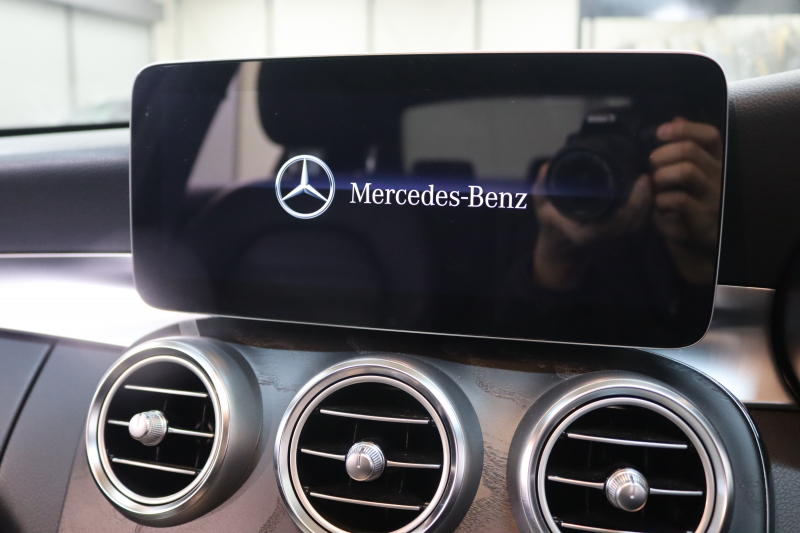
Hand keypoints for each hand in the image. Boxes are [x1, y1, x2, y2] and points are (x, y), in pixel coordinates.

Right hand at [531, 164, 652, 289]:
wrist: (562, 249)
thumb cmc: (552, 228)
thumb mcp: (542, 208)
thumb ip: (543, 188)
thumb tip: (546, 167)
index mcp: (587, 234)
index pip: (618, 221)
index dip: (633, 203)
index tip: (640, 180)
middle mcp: (605, 240)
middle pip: (635, 221)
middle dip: (645, 199)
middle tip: (646, 176)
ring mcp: (616, 241)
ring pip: (640, 223)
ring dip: (647, 203)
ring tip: (648, 181)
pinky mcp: (622, 237)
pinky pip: (639, 223)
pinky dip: (646, 209)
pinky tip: (647, 192)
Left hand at [650, 117, 721, 283]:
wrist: (699, 254)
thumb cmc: (688, 212)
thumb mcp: (687, 181)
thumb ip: (684, 151)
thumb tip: (676, 119)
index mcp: (714, 166)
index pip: (710, 136)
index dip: (684, 129)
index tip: (660, 132)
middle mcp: (718, 179)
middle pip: (690, 151)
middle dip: (661, 155)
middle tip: (650, 168)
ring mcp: (713, 200)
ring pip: (685, 171)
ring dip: (661, 177)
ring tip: (654, 189)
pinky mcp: (702, 221)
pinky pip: (677, 201)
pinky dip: (661, 203)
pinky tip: (658, 212)